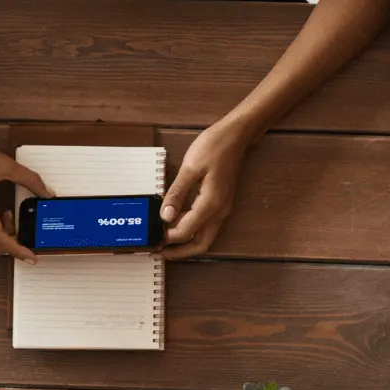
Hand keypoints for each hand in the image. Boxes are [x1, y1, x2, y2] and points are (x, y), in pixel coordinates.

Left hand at [162, 120, 254, 258]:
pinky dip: (192, 230)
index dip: (167, 236)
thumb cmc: (216, 146)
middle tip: (160, 252)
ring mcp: (222, 209)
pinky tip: (177, 223)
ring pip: (204, 237)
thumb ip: (177, 194)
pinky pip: (206, 226)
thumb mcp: (191, 168)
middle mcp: (219, 211)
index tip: (152, 236)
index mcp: (211, 204)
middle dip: (179, 252)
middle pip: (200, 244)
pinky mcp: (220, 204)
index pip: (186, 231)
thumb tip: (165, 215)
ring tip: (165, 240)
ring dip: (185, 242)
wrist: (237, 136)